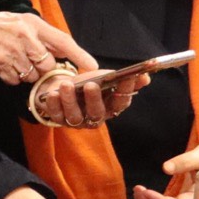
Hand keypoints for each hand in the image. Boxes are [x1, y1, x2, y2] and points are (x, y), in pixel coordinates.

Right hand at [0, 9, 76, 85]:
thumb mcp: (22, 21)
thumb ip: (42, 35)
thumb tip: (61, 52)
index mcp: (33, 25)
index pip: (63, 41)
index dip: (79, 54)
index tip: (93, 66)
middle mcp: (25, 39)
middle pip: (48, 65)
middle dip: (43, 68)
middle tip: (32, 61)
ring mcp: (12, 54)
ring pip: (32, 76)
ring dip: (27, 73)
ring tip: (16, 60)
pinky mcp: (0, 67)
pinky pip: (16, 80)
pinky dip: (13, 77)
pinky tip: (5, 65)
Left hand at [29, 66, 148, 128]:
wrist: (62, 88)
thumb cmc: (88, 83)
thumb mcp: (106, 79)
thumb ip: (125, 79)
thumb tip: (146, 76)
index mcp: (110, 108)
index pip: (121, 102)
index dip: (125, 90)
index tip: (126, 76)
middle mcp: (95, 118)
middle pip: (97, 113)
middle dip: (94, 99)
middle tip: (91, 84)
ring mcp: (76, 121)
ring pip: (75, 115)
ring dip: (70, 100)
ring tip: (67, 85)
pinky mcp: (59, 120)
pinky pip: (56, 114)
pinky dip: (54, 104)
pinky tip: (52, 93)